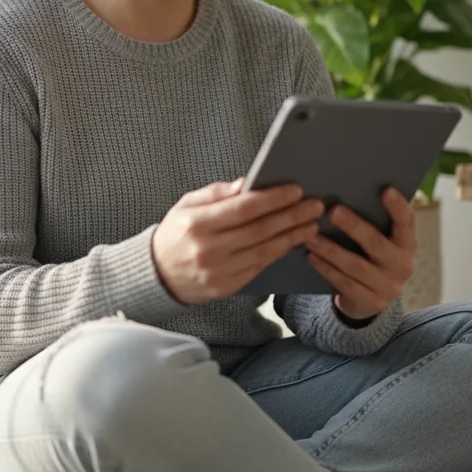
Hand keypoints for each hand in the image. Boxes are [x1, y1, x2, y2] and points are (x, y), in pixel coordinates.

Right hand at [151, 177, 324, 305]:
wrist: (157, 274)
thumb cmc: (175, 234)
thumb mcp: (187, 204)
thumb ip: (217, 193)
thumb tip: (246, 184)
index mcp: (197, 224)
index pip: (243, 209)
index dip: (273, 199)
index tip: (295, 190)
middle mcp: (209, 249)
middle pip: (259, 230)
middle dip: (291, 216)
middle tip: (314, 205)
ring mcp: (219, 271)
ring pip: (264, 251)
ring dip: (292, 236)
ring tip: (311, 223)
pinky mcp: (227, 287)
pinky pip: (259, 267)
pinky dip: (278, 252)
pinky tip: (292, 241)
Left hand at [304, 186, 415, 321]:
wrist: (370, 298)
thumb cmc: (370, 257)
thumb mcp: (379, 241)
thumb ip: (371, 222)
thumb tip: (343, 191)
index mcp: (407, 244)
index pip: (407, 222)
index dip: (398, 207)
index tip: (385, 189)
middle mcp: (403, 265)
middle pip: (377, 243)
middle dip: (354, 226)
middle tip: (333, 210)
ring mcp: (389, 287)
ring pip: (356, 265)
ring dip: (330, 249)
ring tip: (310, 236)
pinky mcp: (371, 302)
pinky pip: (345, 283)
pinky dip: (326, 269)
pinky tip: (311, 256)